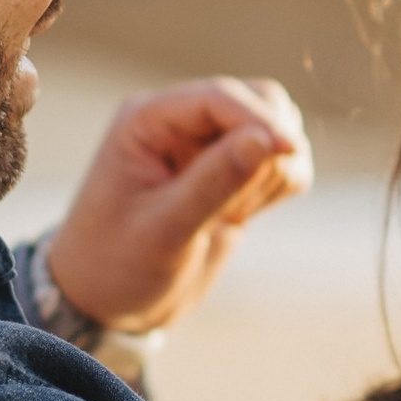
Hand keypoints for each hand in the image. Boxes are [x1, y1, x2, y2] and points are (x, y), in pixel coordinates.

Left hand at [41, 79, 311, 335]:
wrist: (110, 302)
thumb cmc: (116, 265)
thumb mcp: (162, 230)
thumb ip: (213, 182)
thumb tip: (267, 139)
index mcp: (148, 120)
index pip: (219, 98)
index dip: (259, 121)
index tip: (290, 153)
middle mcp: (180, 123)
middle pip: (259, 100)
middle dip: (269, 148)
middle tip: (238, 207)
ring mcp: (208, 146)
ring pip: (276, 128)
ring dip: (275, 170)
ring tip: (232, 216)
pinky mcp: (231, 174)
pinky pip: (280, 161)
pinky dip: (279, 185)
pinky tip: (241, 217)